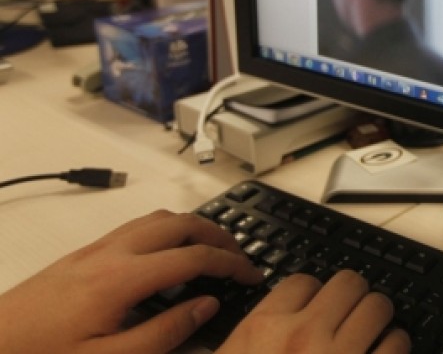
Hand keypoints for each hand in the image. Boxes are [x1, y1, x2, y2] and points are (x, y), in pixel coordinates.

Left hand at [0, 210, 262, 353]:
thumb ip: (164, 333)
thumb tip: (206, 306)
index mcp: (122, 279)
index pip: (194, 257)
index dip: (231, 263)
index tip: (251, 275)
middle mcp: (111, 253)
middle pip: (180, 223)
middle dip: (219, 234)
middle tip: (240, 256)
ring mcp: (94, 249)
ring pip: (158, 218)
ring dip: (193, 226)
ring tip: (212, 249)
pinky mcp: (81, 255)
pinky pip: (136, 226)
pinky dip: (167, 230)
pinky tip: (169, 254)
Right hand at [218, 270, 410, 352]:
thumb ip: (242, 340)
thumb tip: (254, 318)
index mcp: (262, 332)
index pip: (302, 282)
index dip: (312, 295)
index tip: (316, 307)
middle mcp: (302, 337)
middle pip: (347, 283)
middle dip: (352, 297)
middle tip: (350, 313)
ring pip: (377, 306)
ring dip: (378, 319)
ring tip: (372, 331)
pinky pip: (397, 343)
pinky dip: (394, 345)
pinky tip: (383, 353)